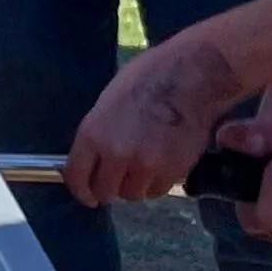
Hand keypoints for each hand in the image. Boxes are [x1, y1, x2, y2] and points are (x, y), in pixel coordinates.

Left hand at [68, 35, 242, 206]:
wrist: (194, 75)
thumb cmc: (151, 76)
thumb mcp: (110, 99)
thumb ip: (100, 132)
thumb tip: (95, 155)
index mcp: (94, 133)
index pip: (76, 177)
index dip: (81, 189)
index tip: (88, 194)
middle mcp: (116, 154)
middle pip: (105, 192)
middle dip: (110, 187)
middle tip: (119, 178)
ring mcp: (145, 166)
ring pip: (133, 194)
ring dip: (136, 185)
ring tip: (144, 166)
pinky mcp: (172, 172)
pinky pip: (157, 190)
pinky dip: (158, 182)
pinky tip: (162, 164)